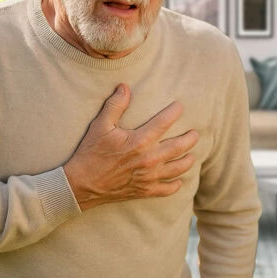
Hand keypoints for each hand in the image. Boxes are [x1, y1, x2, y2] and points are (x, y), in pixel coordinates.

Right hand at [64, 84, 198, 209]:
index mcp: (139, 141)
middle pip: (179, 147)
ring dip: (188, 160)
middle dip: (190, 139)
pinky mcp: (144, 191)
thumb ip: (115, 105)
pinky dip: (176, 185)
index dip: (175, 112)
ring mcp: (148, 177)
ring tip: (192, 154)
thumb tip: (125, 86)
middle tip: (195, 133)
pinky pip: (167, 189)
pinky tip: (179, 180)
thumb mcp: (100, 126)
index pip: (164, 123)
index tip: (180, 106)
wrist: (81, 185)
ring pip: (178, 168)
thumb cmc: (90, 153)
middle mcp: (148, 159)